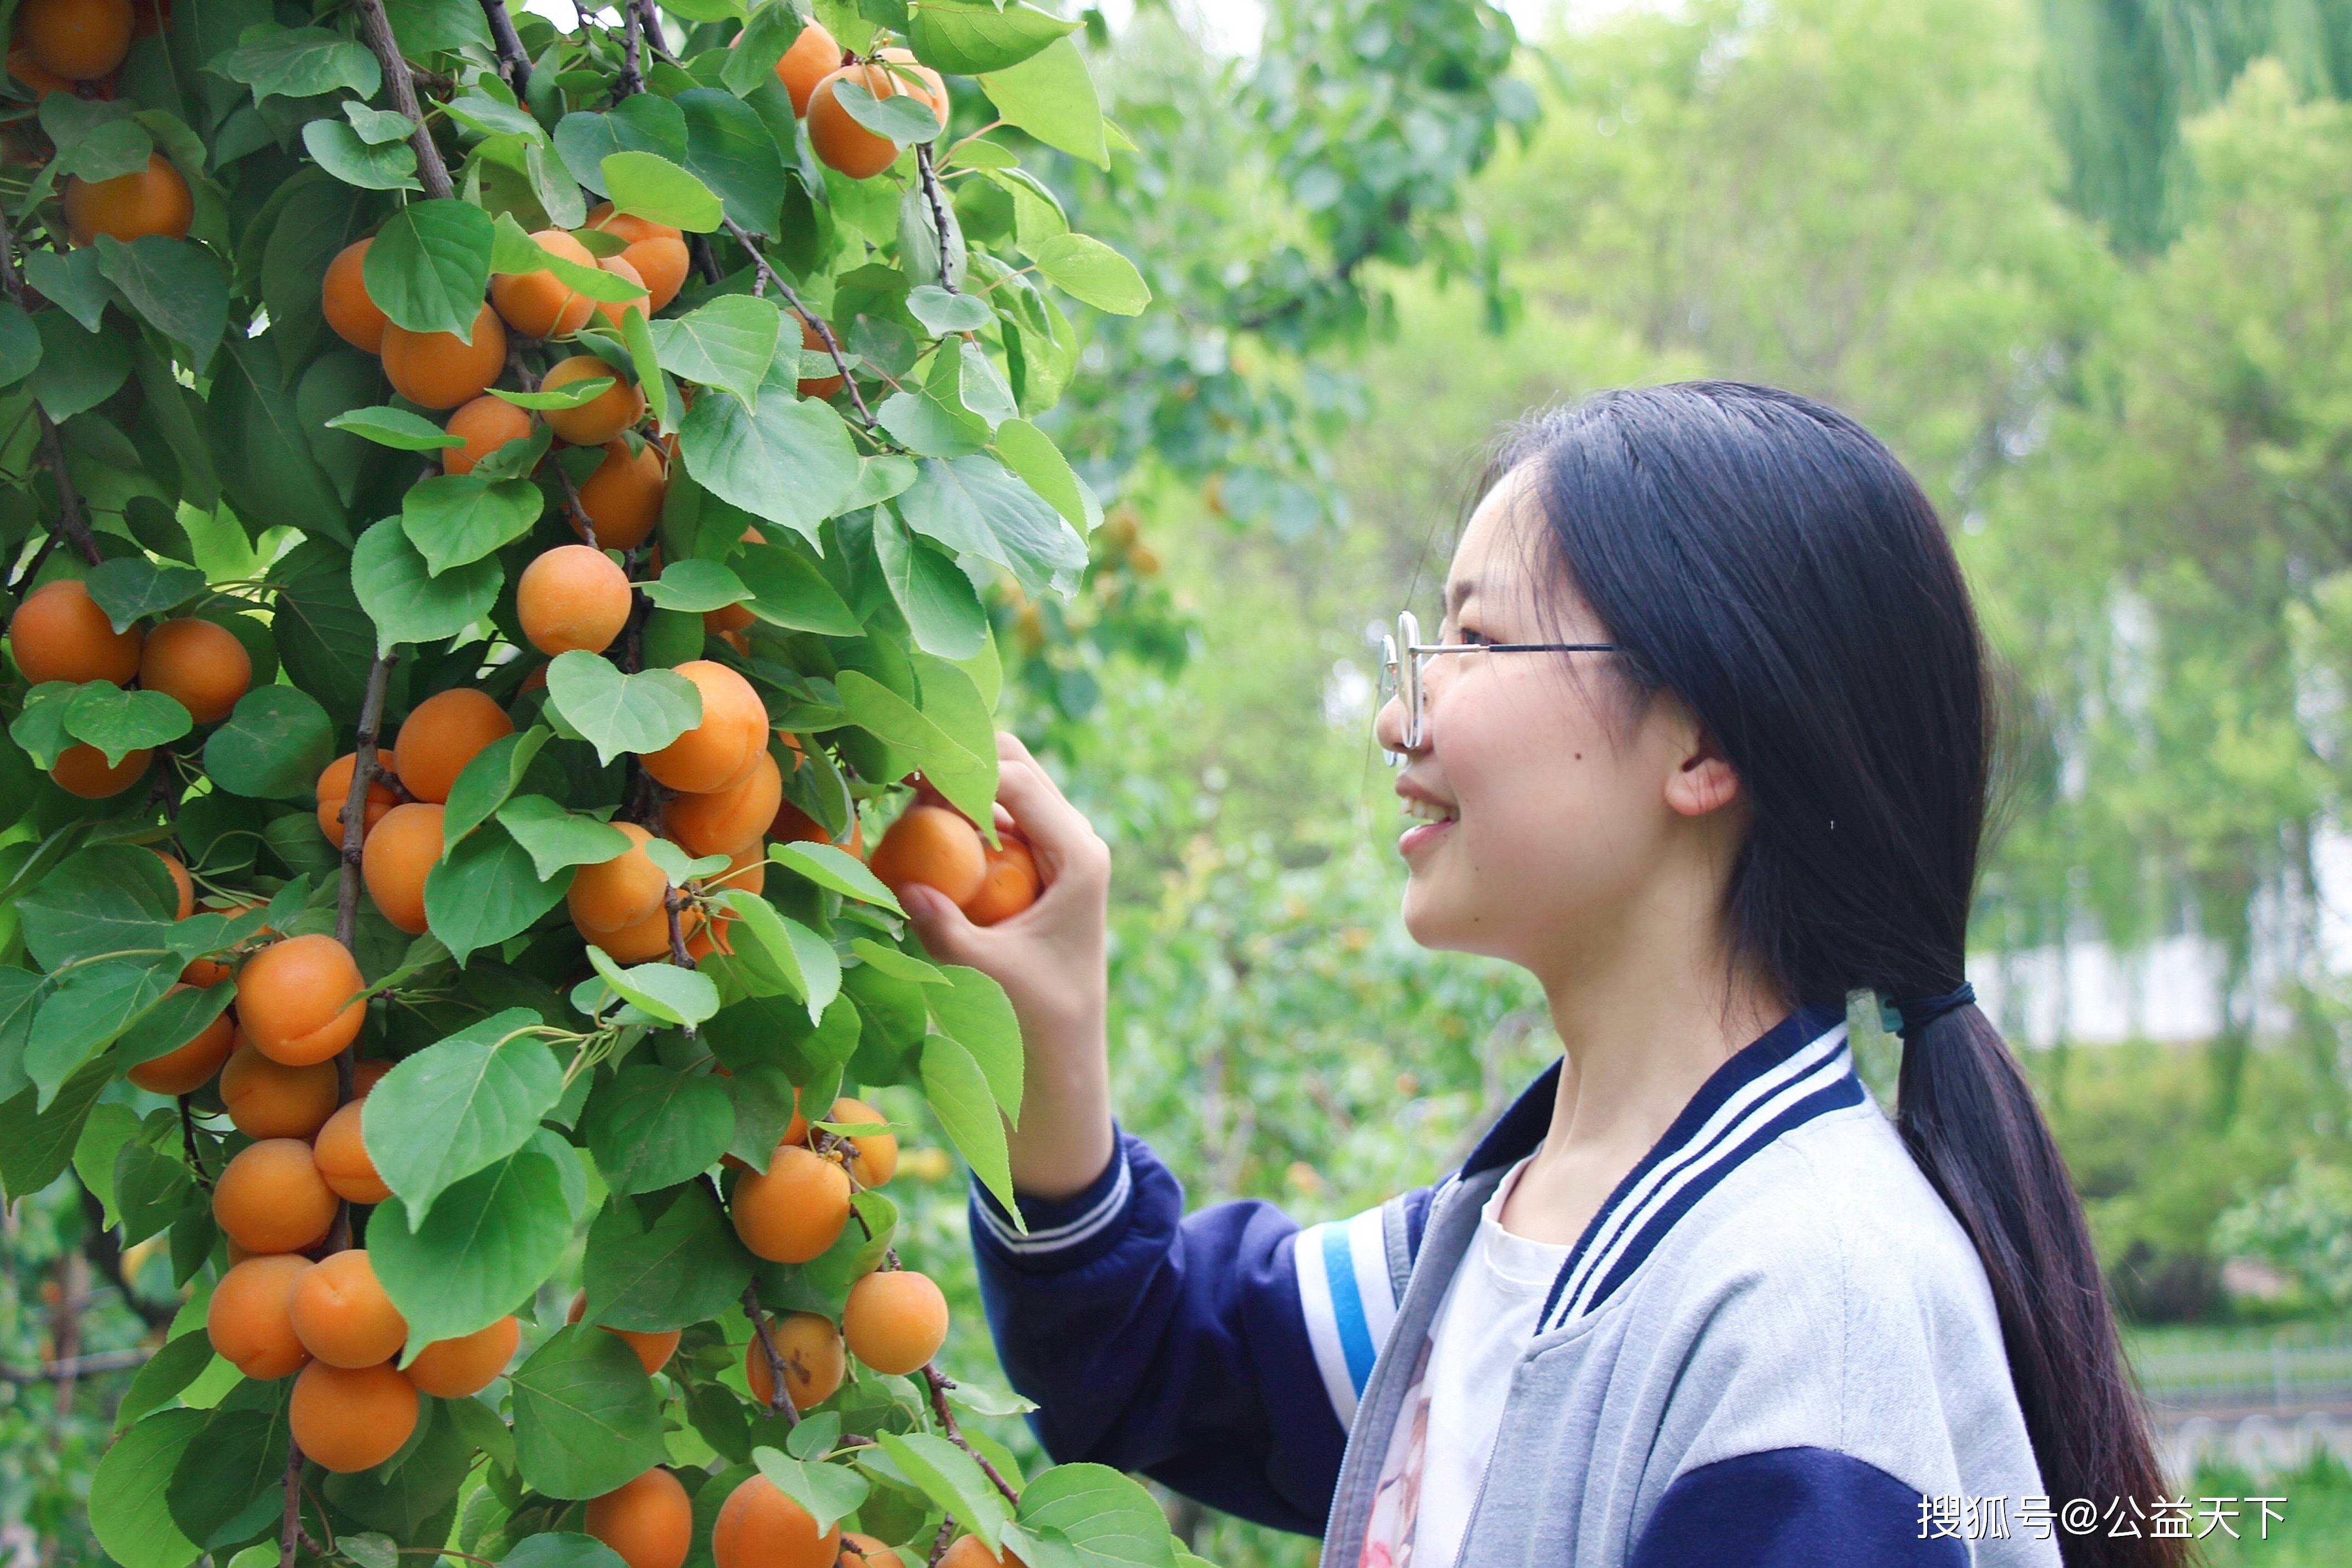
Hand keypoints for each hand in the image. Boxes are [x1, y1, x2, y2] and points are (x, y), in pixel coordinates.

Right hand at [900, 732, 1113, 1198]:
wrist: (1062, 1065)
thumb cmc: (1035, 1024)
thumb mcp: (988, 975)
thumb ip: (946, 930)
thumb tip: (900, 885)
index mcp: (1081, 857)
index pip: (1017, 782)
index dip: (959, 765)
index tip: (903, 764)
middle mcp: (1076, 844)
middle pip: (1014, 768)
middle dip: (958, 760)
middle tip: (898, 772)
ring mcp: (1058, 854)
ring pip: (1004, 789)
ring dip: (956, 785)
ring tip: (900, 793)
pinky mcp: (1037, 871)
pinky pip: (996, 823)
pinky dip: (959, 816)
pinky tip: (916, 826)